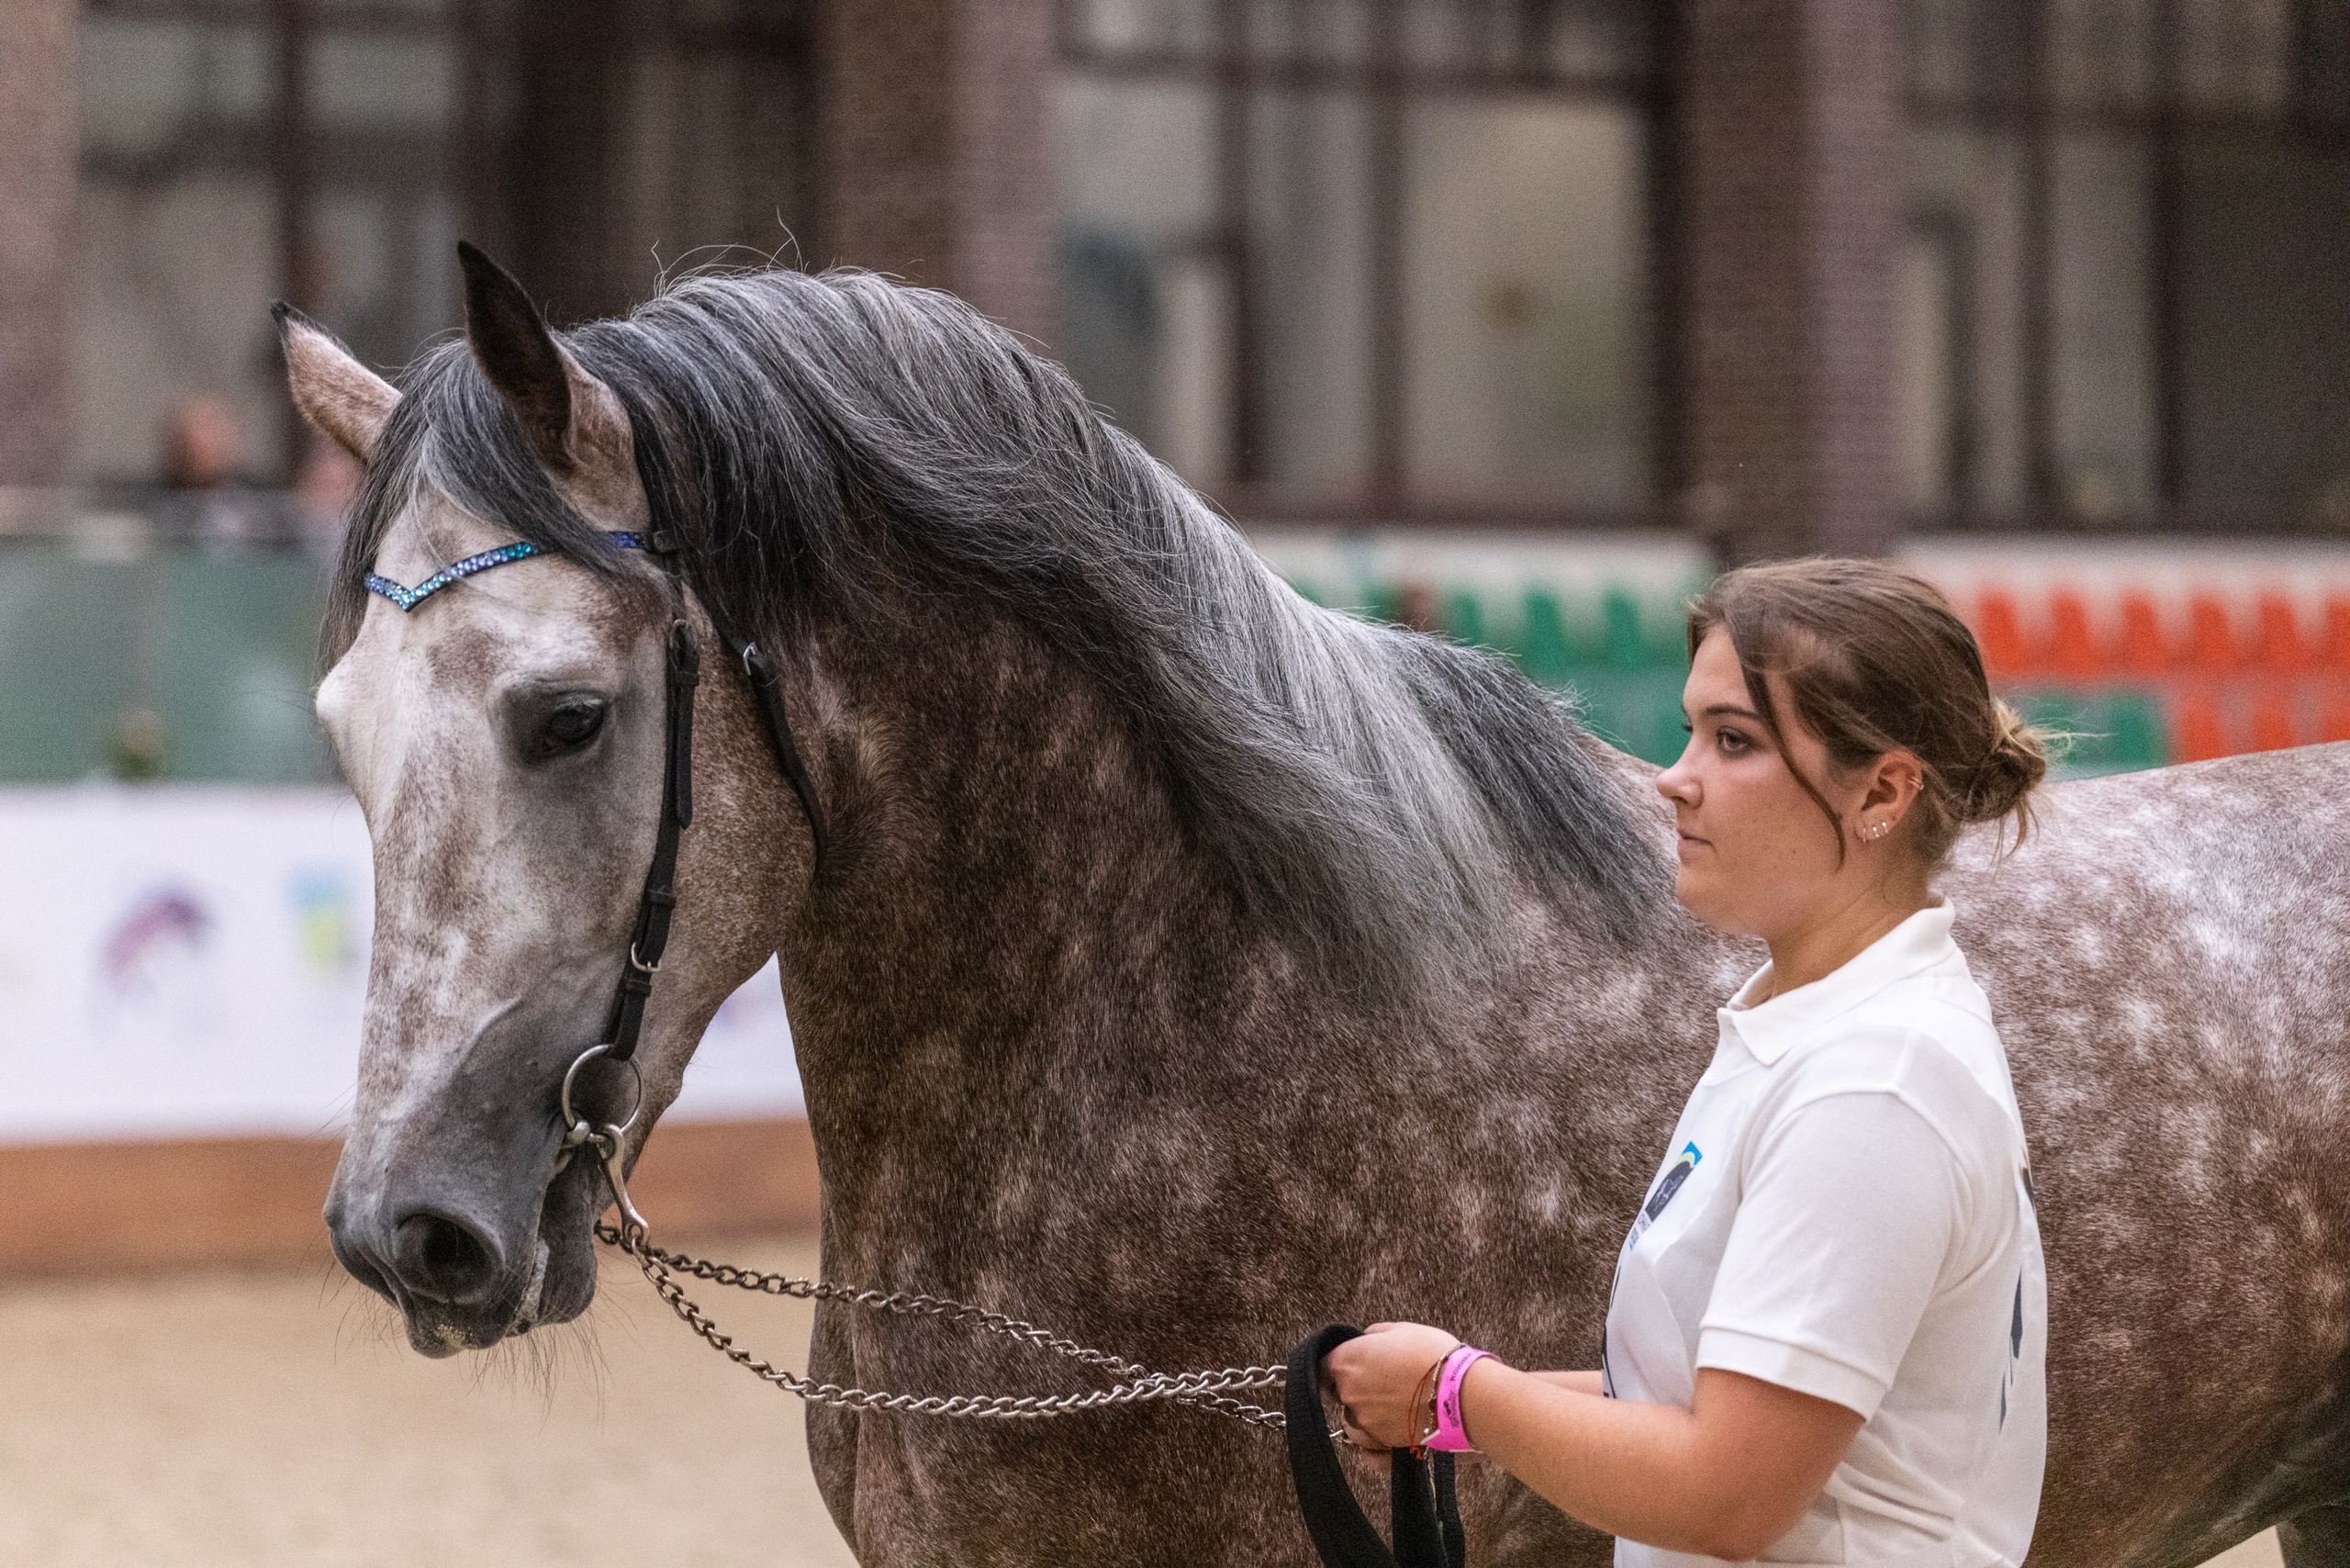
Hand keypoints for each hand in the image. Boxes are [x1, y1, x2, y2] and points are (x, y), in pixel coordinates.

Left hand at [1322, 1322, 1462, 1451]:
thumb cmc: (1434, 1356)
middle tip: (1381, 1384)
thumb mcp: (1402, 1330)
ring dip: (1365, 1417)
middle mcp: (1349, 1394)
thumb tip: (1367, 1339)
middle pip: (1339, 1394)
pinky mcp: (1382, 1445)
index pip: (1323, 1366)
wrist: (1462, 1394)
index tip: (1352, 1365)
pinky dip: (1374, 1448)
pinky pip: (1368, 1451)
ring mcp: (1364, 1422)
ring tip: (1393, 1409)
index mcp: (1347, 1362)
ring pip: (1353, 1423)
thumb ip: (1375, 1335)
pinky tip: (1388, 1437)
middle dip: (1354, 1389)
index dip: (1337, 1365)